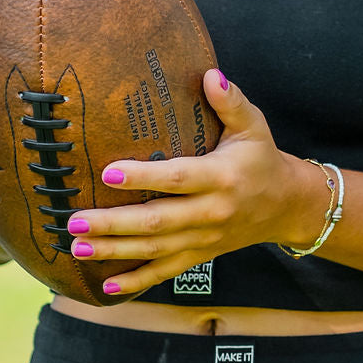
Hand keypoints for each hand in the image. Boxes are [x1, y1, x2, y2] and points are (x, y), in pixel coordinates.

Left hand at [62, 69, 328, 296]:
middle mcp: (211, 213)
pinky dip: (137, 282)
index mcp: (221, 178)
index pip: (177, 179)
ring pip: (155, 251)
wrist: (287, 206)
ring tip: (77, 247)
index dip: (143, 177)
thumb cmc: (262, 159)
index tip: (108, 172)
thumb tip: (211, 74)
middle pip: (157, 222)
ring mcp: (204, 239)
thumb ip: (232, 101)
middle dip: (113, 224)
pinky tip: (106, 287)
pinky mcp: (200, 255)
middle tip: (74, 221)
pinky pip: (165, 272)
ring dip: (114, 251)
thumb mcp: (254, 126)